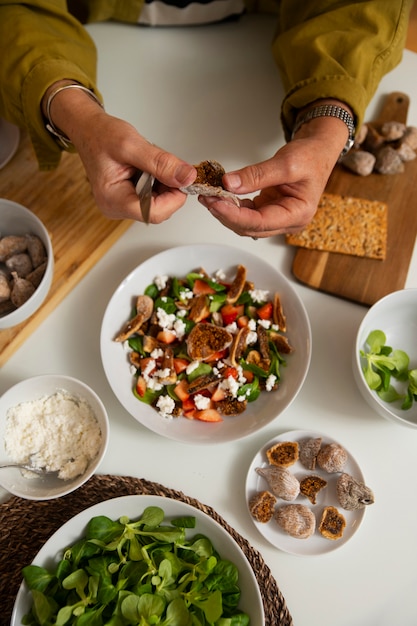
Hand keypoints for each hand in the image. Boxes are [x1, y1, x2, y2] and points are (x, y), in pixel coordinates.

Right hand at [73, 110, 195, 221]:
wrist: (88, 130)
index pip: (155, 213)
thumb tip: (186, 177)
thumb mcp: (132, 145)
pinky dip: (158, 184)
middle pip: (158, 211)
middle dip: (169, 189)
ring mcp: (121, 206)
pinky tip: (148, 170)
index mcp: (113, 200)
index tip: (182, 178)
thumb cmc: (100, 136)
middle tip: (166, 166)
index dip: (174, 198)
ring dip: (164, 185)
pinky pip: (152, 199)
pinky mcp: (127, 201)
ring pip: (157, 205)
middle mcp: (115, 208)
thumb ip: (161, 163)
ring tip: (150, 165)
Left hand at [199, 112, 348, 237]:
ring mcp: (276, 218)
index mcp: (297, 215)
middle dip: (225, 214)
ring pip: (245, 223)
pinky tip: (219, 195)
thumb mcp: (286, 162)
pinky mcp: (268, 210)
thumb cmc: (311, 157)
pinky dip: (231, 205)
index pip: (259, 222)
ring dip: (225, 211)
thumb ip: (257, 175)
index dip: (235, 215)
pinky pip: (246, 213)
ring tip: (208, 195)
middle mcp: (287, 222)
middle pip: (250, 227)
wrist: (318, 151)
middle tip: (206, 197)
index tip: (215, 203)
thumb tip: (228, 184)